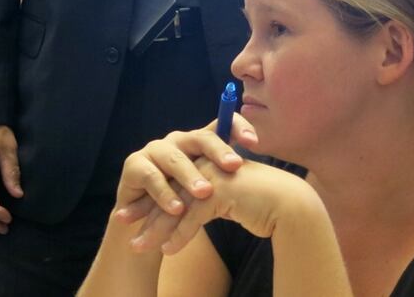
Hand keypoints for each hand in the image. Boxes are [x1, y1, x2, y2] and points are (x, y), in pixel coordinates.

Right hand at [110, 115, 258, 250]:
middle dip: (218, 151)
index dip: (238, 128)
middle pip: (200, 138)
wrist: (143, 221)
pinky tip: (176, 208)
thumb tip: (266, 178)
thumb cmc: (181, 201)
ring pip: (176, 159)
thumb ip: (225, 179)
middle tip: (234, 165)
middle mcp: (178, 141)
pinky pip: (151, 177)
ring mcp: (155, 151)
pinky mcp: (134, 165)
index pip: (221, 125)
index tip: (254, 142)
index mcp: (198, 142)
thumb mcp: (206, 189)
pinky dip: (164, 194)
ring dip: (190, 177)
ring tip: (204, 193)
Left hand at [127, 154, 313, 255]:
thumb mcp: (227, 199)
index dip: (150, 199)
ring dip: (156, 228)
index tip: (131, 215)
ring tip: (139, 246)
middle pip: (168, 190)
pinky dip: (179, 235)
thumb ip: (206, 198)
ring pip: (176, 205)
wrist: (289, 206)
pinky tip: (168, 251)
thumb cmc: (260, 204)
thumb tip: (186, 210)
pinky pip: (193, 216)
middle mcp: (206, 164)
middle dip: (145, 212)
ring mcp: (213, 176)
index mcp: (206, 162)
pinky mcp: (220, 191)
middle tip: (124, 227)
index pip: (171, 180)